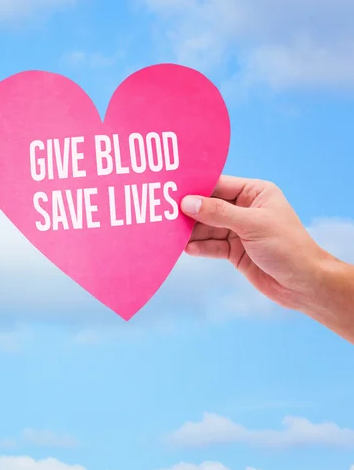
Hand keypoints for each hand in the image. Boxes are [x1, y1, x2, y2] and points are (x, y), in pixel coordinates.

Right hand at [180, 175, 353, 340]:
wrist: (303, 285)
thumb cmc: (287, 248)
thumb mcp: (252, 225)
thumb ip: (218, 213)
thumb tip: (188, 203)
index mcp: (255, 193)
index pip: (219, 185)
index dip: (196, 188)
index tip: (172, 191)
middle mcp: (245, 209)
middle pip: (209, 207)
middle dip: (189, 212)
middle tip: (165, 214)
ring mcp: (238, 230)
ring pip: (207, 228)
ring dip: (191, 232)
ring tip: (171, 234)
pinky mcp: (234, 250)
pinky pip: (211, 245)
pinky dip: (199, 247)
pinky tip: (185, 249)